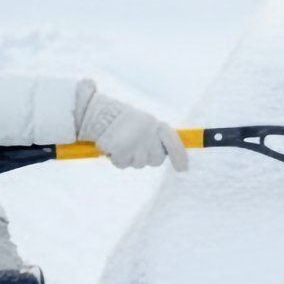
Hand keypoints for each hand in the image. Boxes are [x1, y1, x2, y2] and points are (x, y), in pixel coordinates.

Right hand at [74, 81, 188, 171]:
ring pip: (138, 164)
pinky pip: (122, 164)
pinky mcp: (121, 150)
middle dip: (147, 157)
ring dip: (130, 158)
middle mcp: (149, 134)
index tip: (183, 169)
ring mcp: (136, 143)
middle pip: (156, 160)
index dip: (179, 156)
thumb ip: (157, 139)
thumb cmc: (125, 122)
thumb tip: (171, 156)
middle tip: (135, 146)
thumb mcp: (146, 125)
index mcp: (156, 125)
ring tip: (122, 142)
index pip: (173, 142)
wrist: (100, 114)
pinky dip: (116, 159)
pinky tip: (113, 146)